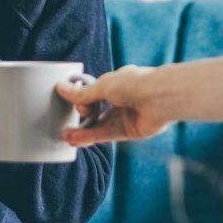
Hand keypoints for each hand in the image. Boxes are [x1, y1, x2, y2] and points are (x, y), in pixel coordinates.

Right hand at [55, 66, 171, 146]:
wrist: (161, 98)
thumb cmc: (136, 84)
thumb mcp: (102, 86)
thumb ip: (82, 93)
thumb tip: (61, 88)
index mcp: (118, 82)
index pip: (94, 92)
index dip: (82, 99)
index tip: (72, 102)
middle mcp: (122, 99)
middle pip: (96, 111)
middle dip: (81, 118)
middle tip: (65, 124)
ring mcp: (127, 116)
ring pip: (100, 125)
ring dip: (83, 132)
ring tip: (66, 136)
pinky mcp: (130, 131)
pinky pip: (107, 135)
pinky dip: (91, 137)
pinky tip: (76, 140)